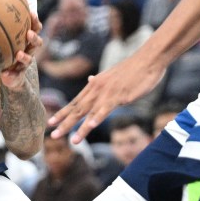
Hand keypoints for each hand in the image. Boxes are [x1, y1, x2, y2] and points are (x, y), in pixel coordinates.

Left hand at [0, 15, 42, 92]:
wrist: (10, 75)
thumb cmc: (5, 50)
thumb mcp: (3, 38)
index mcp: (27, 40)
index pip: (35, 29)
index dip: (35, 22)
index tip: (31, 14)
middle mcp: (29, 50)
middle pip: (37, 43)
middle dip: (34, 38)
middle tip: (28, 34)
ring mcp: (24, 64)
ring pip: (29, 60)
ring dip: (25, 57)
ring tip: (19, 54)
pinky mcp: (18, 75)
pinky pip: (16, 76)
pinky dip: (11, 75)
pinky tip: (4, 74)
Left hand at [48, 52, 164, 143]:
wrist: (148, 59)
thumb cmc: (133, 68)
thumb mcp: (112, 75)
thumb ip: (100, 81)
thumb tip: (90, 79)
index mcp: (95, 85)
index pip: (75, 102)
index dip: (63, 113)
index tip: (51, 122)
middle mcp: (97, 89)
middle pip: (78, 109)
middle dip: (64, 123)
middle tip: (53, 135)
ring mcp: (108, 92)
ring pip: (90, 112)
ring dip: (80, 127)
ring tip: (73, 141)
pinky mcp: (120, 95)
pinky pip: (107, 108)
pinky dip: (99, 117)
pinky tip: (92, 125)